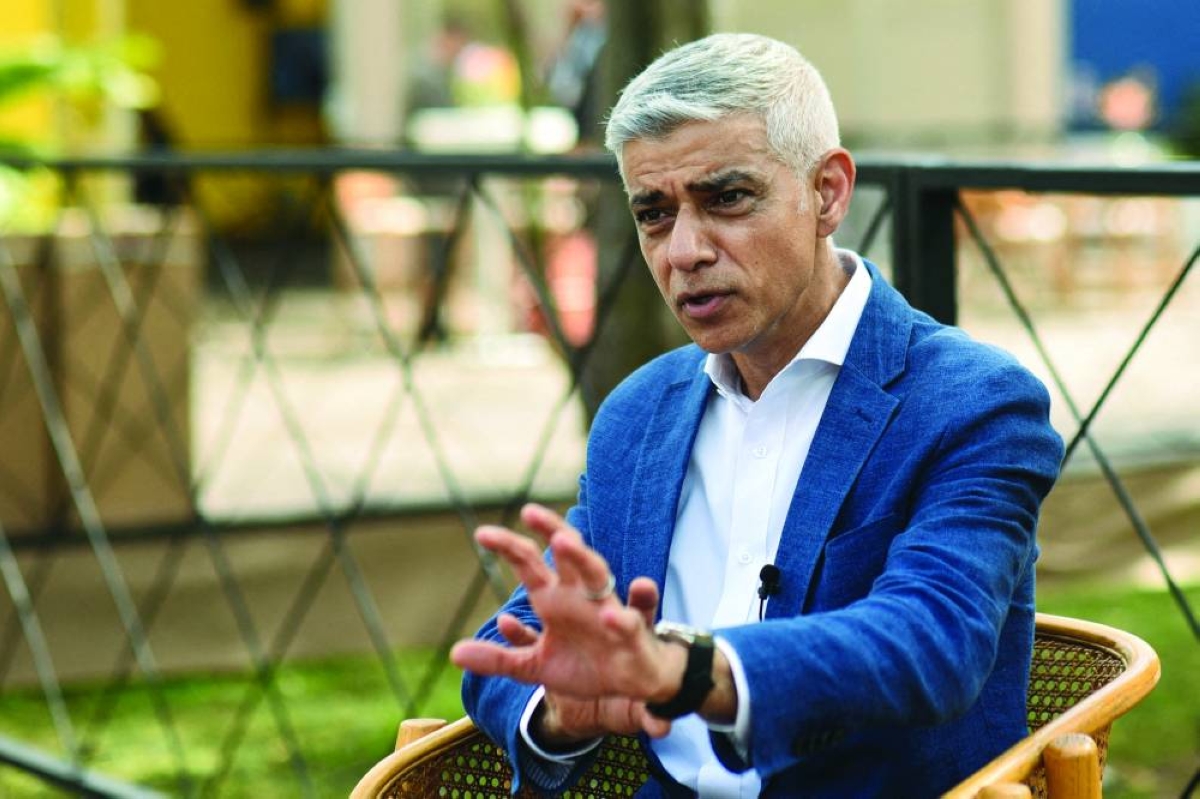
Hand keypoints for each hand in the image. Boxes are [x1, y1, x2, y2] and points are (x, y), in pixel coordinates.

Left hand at [450, 504, 684, 736]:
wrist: (628, 687)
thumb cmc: (583, 666)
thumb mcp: (534, 666)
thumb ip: (499, 658)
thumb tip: (455, 653)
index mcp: (554, 599)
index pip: (529, 563)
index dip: (508, 547)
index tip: (482, 533)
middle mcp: (580, 596)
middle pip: (566, 553)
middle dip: (550, 531)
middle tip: (530, 511)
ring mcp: (606, 611)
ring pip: (596, 574)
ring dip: (581, 558)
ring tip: (562, 542)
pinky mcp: (629, 636)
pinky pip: (626, 623)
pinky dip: (619, 618)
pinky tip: (608, 615)